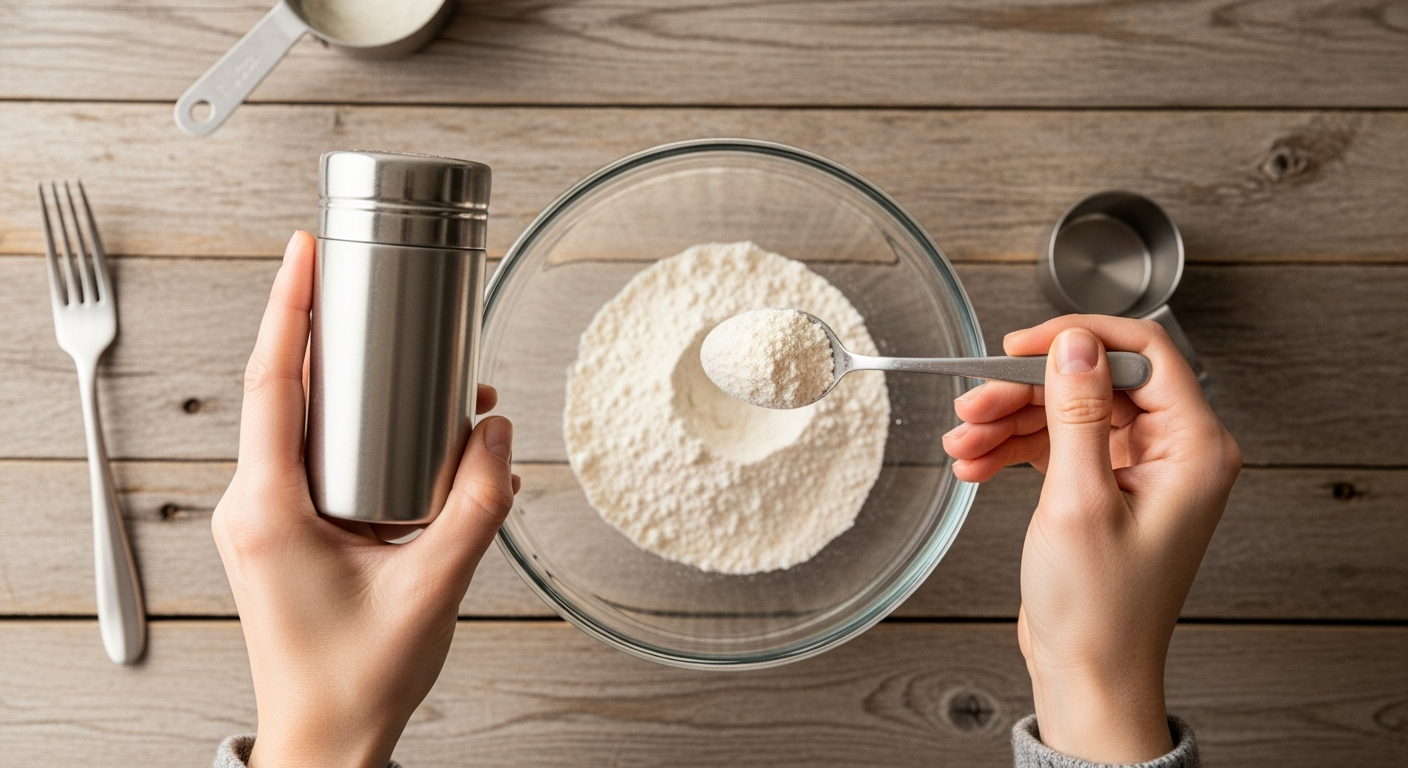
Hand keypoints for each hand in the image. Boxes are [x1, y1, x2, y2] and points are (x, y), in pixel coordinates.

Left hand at [212, 232, 518, 767]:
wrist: (327, 740)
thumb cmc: (358, 680)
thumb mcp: (435, 588)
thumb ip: (478, 505)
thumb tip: (496, 431)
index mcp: (269, 510)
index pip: (270, 381)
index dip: (287, 307)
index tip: (305, 250)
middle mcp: (253, 506)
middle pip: (283, 391)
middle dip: (329, 334)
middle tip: (369, 287)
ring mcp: (265, 519)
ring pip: (300, 425)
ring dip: (350, 388)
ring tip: (413, 369)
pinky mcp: (285, 532)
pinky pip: (312, 459)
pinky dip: (354, 431)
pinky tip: (408, 433)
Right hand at [941, 316, 1240, 762]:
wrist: (1090, 676)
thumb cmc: (1102, 611)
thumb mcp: (1080, 500)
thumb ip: (1078, 413)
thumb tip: (1075, 345)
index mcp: (1194, 449)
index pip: (1143, 354)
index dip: (1076, 339)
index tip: (1020, 346)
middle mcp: (1175, 454)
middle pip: (1094, 383)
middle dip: (1025, 392)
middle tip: (974, 405)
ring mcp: (1140, 472)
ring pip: (1067, 412)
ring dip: (1009, 423)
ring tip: (963, 444)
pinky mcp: (1106, 489)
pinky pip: (1057, 446)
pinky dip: (1014, 450)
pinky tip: (976, 463)